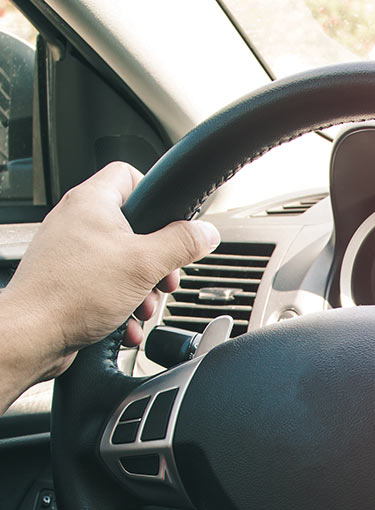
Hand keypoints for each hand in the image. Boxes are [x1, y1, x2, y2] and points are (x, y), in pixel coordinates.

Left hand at [0, 161, 218, 402]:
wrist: (33, 333)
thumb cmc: (73, 293)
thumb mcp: (144, 264)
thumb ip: (181, 244)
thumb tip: (206, 232)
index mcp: (92, 202)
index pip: (131, 175)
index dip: (157, 196)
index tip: (173, 222)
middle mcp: (78, 221)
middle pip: (136, 229)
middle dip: (157, 261)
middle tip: (163, 278)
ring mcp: (71, 251)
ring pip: (124, 263)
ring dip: (142, 290)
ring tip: (142, 306)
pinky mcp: (69, 280)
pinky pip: (108, 286)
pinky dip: (123, 305)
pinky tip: (126, 323)